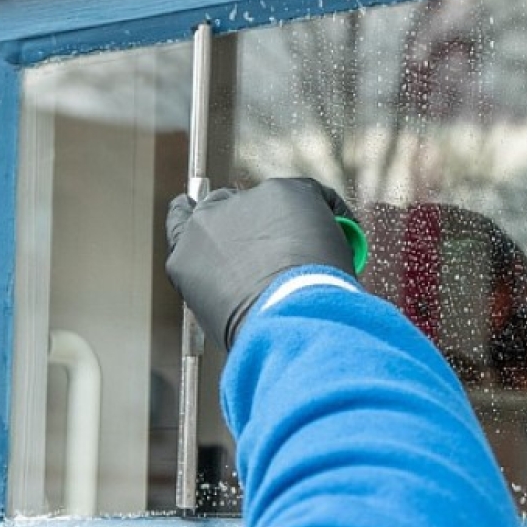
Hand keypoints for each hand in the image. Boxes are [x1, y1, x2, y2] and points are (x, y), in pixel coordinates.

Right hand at [166, 178, 358, 348]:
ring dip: (294, 223)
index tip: (221, 218)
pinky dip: (333, 214)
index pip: (182, 219)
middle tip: (285, 242)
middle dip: (255, 219)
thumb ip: (223, 285)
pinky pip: (315, 197)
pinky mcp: (284, 193)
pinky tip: (345, 236)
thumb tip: (250, 283)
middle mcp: (208, 221)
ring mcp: (246, 203)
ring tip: (319, 256)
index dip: (205, 218)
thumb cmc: (260, 334)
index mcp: (186, 254)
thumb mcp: (221, 315)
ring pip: (275, 203)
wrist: (287, 320)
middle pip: (229, 204)